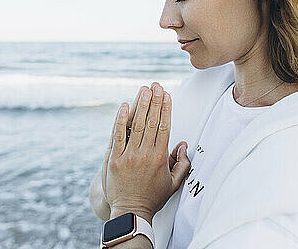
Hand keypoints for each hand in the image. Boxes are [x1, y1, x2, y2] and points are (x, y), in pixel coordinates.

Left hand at [105, 82, 190, 219]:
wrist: (130, 212)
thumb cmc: (152, 197)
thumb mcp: (173, 183)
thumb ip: (182, 164)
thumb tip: (183, 145)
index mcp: (160, 158)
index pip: (164, 127)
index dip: (166, 109)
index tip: (167, 95)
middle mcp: (145, 154)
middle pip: (151, 122)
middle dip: (155, 101)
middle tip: (156, 85)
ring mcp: (128, 156)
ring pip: (136, 126)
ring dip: (140, 105)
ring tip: (144, 90)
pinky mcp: (114, 159)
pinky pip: (118, 136)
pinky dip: (121, 120)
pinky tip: (123, 106)